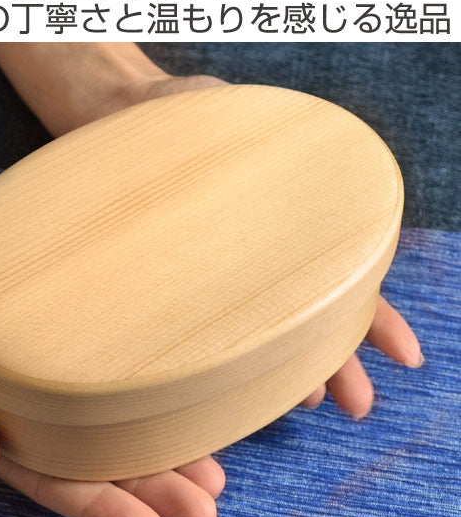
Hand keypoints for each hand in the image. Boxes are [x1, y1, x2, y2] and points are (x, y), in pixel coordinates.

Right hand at [0, 147, 222, 516]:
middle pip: (97, 459)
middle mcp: (26, 408)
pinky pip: (106, 369)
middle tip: (208, 507)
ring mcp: (47, 373)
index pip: (52, 480)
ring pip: (112, 420)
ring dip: (162, 447)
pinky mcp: (62, 333)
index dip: (102, 510)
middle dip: (152, 487)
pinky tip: (181, 401)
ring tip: (212, 471)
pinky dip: (144, 389)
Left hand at [120, 73, 422, 419]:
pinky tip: (232, 381)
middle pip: (306, 309)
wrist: (112, 111)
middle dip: (336, 359)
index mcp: (281, 215)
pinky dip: (226, 352)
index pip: (341, 270)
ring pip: (261, 323)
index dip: (372, 315)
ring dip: (287, 365)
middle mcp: (254, 247)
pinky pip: (202, 318)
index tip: (403, 356)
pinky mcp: (171, 271)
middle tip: (357, 405)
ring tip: (305, 401)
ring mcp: (215, 263)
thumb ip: (256, 147)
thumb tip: (304, 180)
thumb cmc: (176, 111)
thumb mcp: (226, 116)